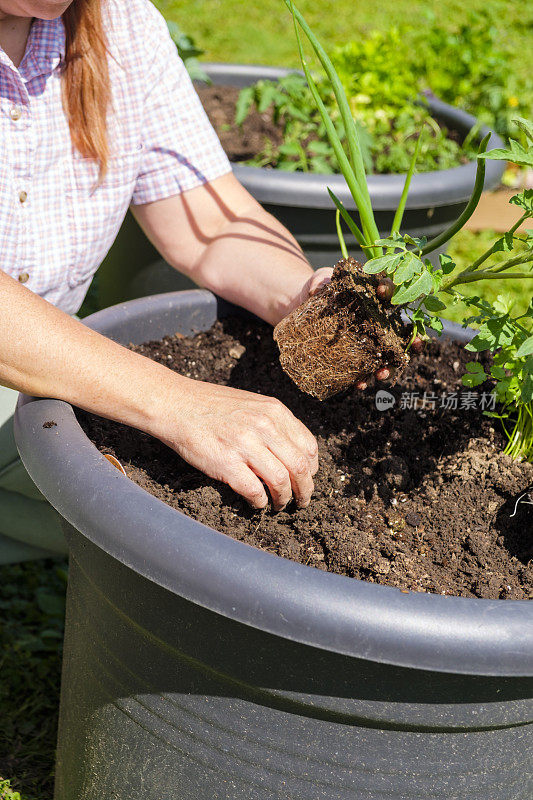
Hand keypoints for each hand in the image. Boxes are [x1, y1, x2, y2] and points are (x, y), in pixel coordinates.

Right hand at [153, 378, 317, 510]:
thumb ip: (274, 424)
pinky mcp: (227, 463)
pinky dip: (260, 502)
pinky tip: (257, 502)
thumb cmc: (211, 406)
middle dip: (305, 490)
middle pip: (300, 467)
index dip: (312, 468)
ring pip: (281, 482)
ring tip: (279, 505)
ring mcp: (245, 445)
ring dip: (284, 499)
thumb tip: (294, 453)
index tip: (307, 478)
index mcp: (274, 412)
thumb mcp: (251, 404)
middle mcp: (264, 427)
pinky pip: (255, 491)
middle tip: (301, 501)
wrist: (176, 404)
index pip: (309, 446)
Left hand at [288, 269, 398, 389]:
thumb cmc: (317, 290)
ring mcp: (364, 342)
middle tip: (416, 343)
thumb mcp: (318, 281)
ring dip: (388, 367)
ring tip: (383, 373)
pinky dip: (362, 380)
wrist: (299, 307)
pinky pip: (361, 372)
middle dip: (410, 340)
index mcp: (372, 299)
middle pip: (398, 333)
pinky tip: (360, 384)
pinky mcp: (350, 357)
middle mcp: (374, 322)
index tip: (382, 292)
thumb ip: (320, 280)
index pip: (388, 293)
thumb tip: (318, 289)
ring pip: (384, 358)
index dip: (391, 291)